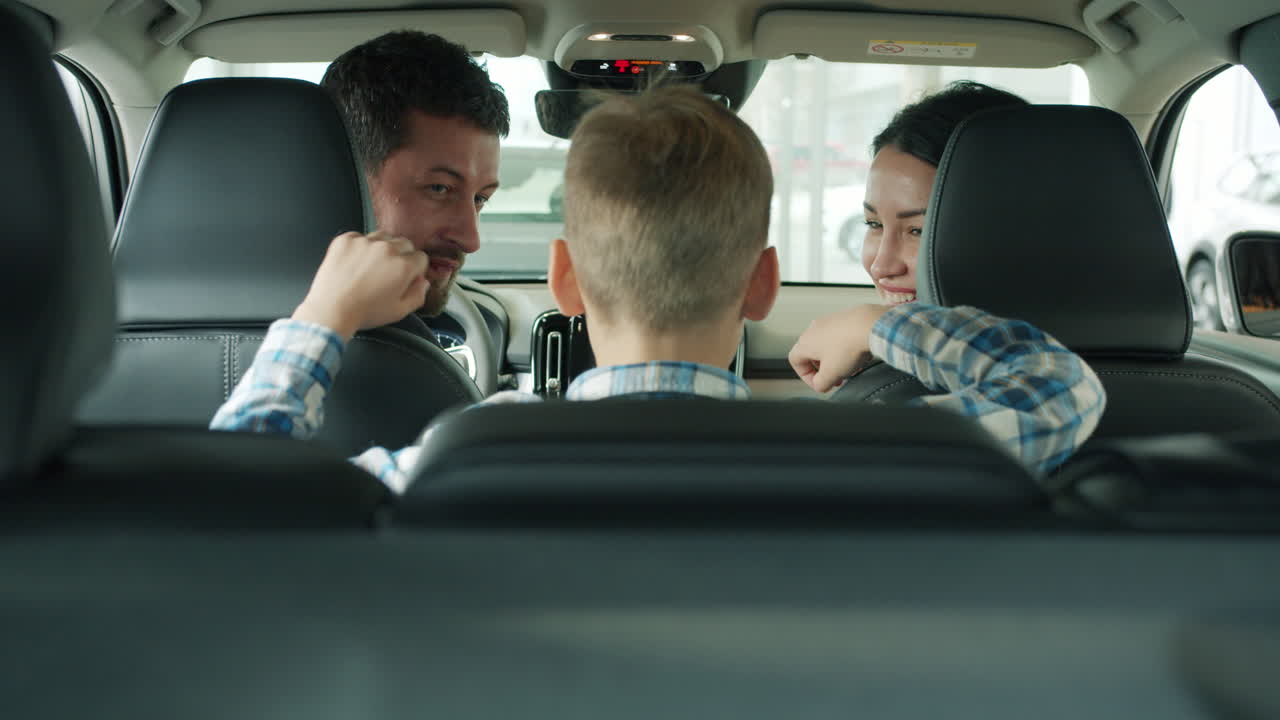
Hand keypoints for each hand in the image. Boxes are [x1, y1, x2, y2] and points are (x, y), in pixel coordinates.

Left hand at [292, 231, 429, 339]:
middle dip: (402, 255)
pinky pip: (359, 237)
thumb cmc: (363, 313)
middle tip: (389, 271)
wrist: (330, 310)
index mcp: (403, 266)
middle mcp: (386, 249)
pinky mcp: (346, 240)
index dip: (416, 268)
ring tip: (371, 266)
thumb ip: (418, 295)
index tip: (408, 275)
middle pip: (404, 243)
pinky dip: (359, 247)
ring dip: (382, 247)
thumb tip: (423, 282)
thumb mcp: (399, 311)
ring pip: (383, 236)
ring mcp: (365, 242)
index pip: (421, 257)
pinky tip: (354, 264)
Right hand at [788, 304, 890, 392]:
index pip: (796, 361)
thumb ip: (820, 384)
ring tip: (851, 368)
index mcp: (805, 342)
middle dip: (825, 370)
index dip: (806, 376)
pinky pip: (841, 337)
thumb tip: (820, 385)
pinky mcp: (844, 317)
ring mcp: (829, 321)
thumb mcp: (831, 375)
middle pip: (813, 354)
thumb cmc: (848, 347)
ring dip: (838, 360)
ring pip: (829, 346)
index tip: (820, 383)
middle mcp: (814, 329)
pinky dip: (847, 349)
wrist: (869, 325)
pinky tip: (859, 355)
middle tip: (836, 378)